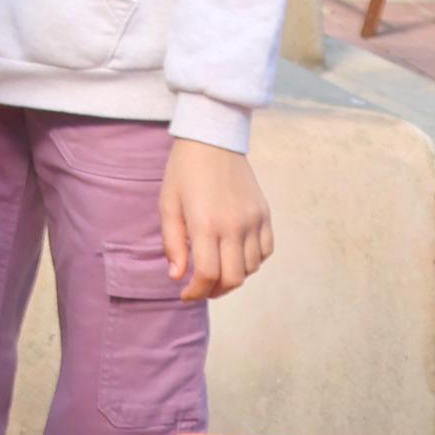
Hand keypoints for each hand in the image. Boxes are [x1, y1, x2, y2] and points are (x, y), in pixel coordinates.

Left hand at [159, 134, 272, 297]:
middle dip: (216, 291)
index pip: (208, 274)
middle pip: (234, 278)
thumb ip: (172, 242)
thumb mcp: (168, 203)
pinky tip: (236, 256)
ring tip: (216, 271)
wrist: (212, 140)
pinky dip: (253, 262)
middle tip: (201, 289)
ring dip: (234, 277)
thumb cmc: (183, 171)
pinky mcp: (265, 215)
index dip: (197, 291)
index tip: (185, 294)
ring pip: (251, 268)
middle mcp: (234, 226)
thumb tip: (177, 276)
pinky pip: (266, 251)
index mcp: (205, 224)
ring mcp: (254, 221)